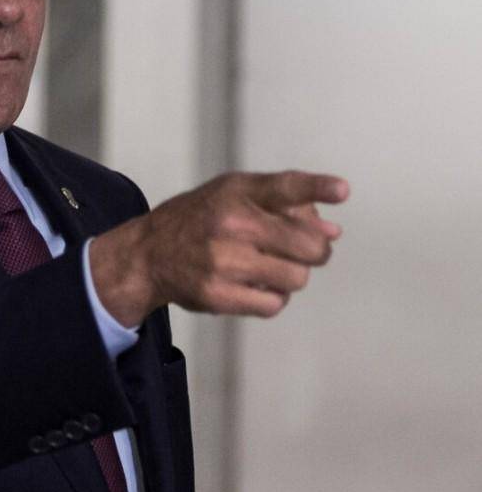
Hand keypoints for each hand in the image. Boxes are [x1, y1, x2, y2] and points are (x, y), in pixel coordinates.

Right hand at [89, 171, 349, 325]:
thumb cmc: (201, 219)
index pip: (284, 187)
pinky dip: (272, 298)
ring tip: (268, 267)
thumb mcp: (234, 194)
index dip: (317, 187)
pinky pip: (275, 304)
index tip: (343, 190)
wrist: (148, 253)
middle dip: (315, 250)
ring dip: (292, 276)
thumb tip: (333, 232)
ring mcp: (223, 262)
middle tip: (303, 250)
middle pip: (309, 246)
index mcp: (236, 193)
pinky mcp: (218, 295)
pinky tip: (253, 285)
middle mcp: (230, 224)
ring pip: (297, 278)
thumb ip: (285, 206)